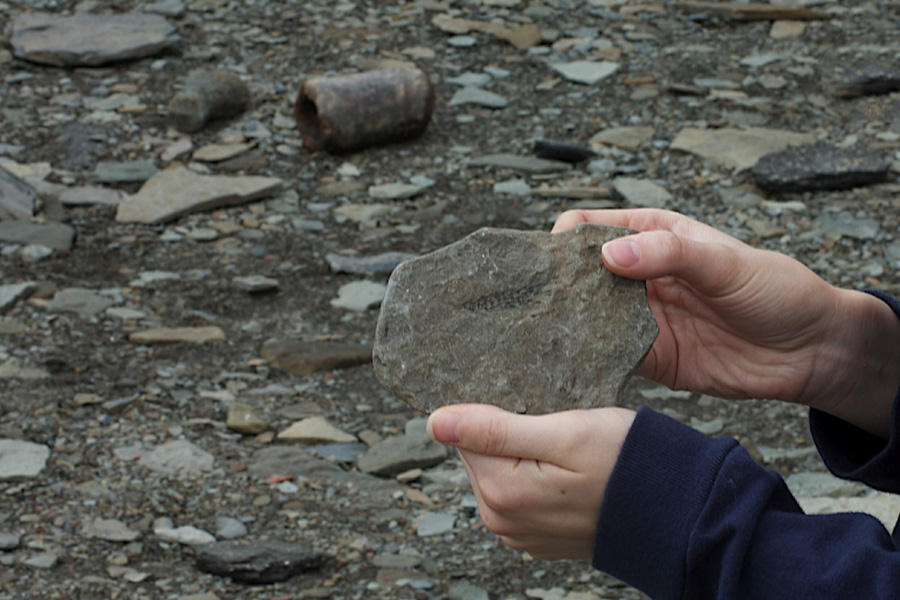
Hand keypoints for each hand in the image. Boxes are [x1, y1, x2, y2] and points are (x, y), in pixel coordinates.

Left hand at [426, 404, 634, 560]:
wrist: (674, 509)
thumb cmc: (625, 464)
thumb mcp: (561, 433)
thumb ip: (494, 429)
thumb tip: (435, 422)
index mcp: (500, 492)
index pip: (466, 433)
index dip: (498, 411)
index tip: (534, 409)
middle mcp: (501, 519)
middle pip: (481, 453)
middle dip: (510, 432)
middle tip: (555, 427)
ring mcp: (519, 531)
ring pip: (500, 469)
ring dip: (523, 451)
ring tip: (564, 448)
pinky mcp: (536, 534)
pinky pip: (519, 491)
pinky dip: (535, 473)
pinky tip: (566, 469)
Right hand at [553, 208, 899, 437]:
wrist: (810, 352)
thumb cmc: (776, 290)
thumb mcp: (725, 261)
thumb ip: (670, 254)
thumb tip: (610, 254)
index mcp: (652, 234)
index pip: (590, 226)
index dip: (564, 239)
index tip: (547, 260)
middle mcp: (639, 274)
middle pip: (579, 273)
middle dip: (555, 284)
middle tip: (530, 302)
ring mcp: (639, 316)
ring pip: (586, 315)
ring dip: (567, 323)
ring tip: (539, 334)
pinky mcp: (647, 356)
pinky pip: (606, 354)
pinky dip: (587, 357)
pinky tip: (569, 361)